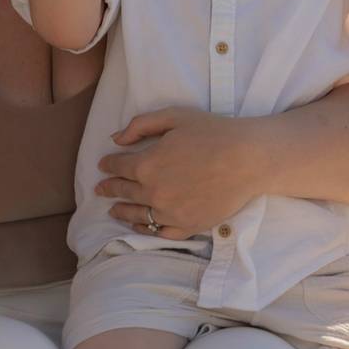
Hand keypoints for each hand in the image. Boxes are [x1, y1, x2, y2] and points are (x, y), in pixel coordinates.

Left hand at [96, 106, 262, 237]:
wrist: (248, 159)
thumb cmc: (213, 132)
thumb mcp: (173, 116)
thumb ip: (140, 125)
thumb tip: (116, 139)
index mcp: (146, 165)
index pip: (119, 167)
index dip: (108, 165)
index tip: (103, 165)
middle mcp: (153, 192)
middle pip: (124, 191)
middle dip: (110, 188)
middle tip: (100, 189)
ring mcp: (170, 213)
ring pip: (138, 215)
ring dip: (122, 212)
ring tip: (113, 211)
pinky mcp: (188, 225)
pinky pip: (160, 232)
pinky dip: (146, 229)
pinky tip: (141, 225)